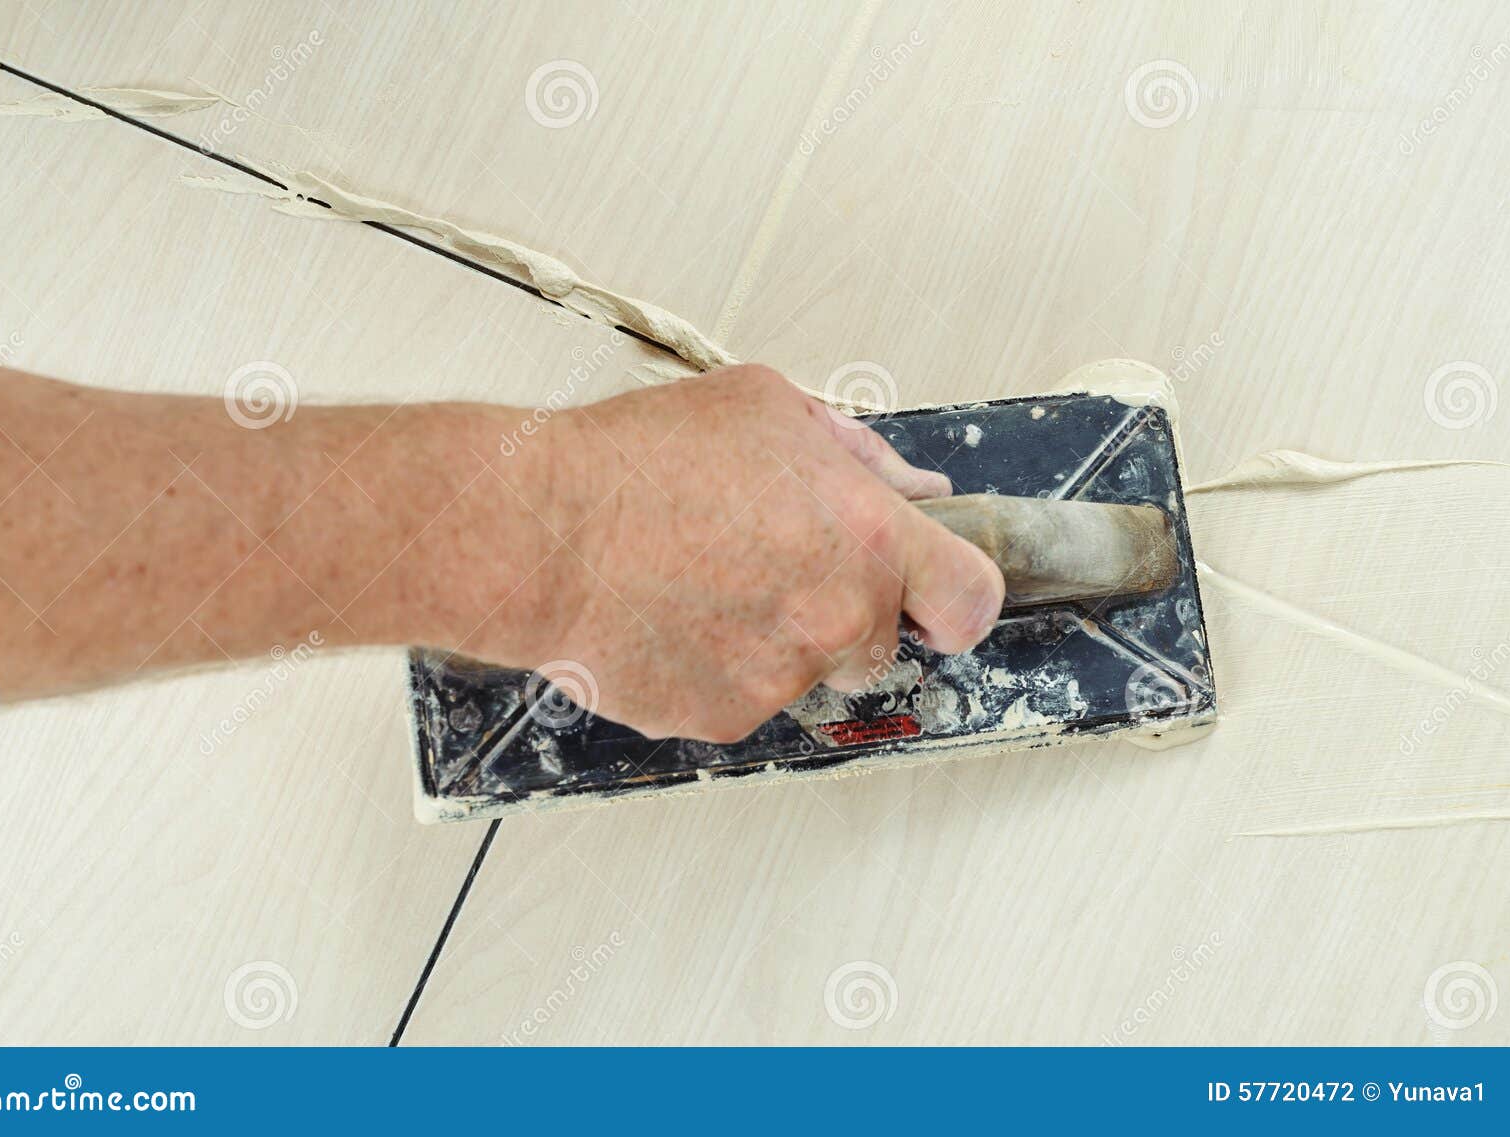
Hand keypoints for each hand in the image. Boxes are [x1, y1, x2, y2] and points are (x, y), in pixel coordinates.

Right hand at [532, 364, 1004, 741]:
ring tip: (699, 582)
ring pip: (802, 673)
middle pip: (878, 643)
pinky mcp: (720, 718)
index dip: (956, 603)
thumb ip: (856, 455)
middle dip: (837, 613)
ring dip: (769, 640)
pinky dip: (711, 670)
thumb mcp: (763, 408)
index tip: (938, 604)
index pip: (971, 599)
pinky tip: (669, 617)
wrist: (538, 531)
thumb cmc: (635, 463)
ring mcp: (779, 677)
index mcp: (867, 538)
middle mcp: (836, 617)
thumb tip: (910, 485)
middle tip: (767, 568)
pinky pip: (738, 700)